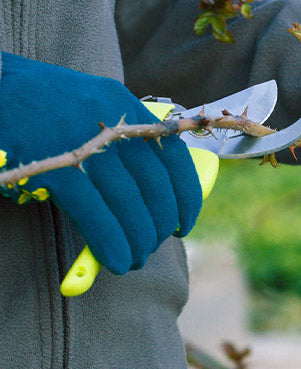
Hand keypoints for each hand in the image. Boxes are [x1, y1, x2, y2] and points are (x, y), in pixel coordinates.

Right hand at [0, 52, 201, 273]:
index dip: (186, 198)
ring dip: (138, 241)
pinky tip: (116, 261)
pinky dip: (111, 243)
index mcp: (127, 107)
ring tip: (134, 259)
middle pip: (155, 187)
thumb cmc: (46, 109)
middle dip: (159, 226)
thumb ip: (124, 147)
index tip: (184, 224)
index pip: (175, 158)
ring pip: (129, 204)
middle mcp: (113, 122)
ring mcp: (85, 143)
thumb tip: (152, 202)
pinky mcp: (55, 166)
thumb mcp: (94, 113)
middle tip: (152, 247)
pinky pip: (95, 214)